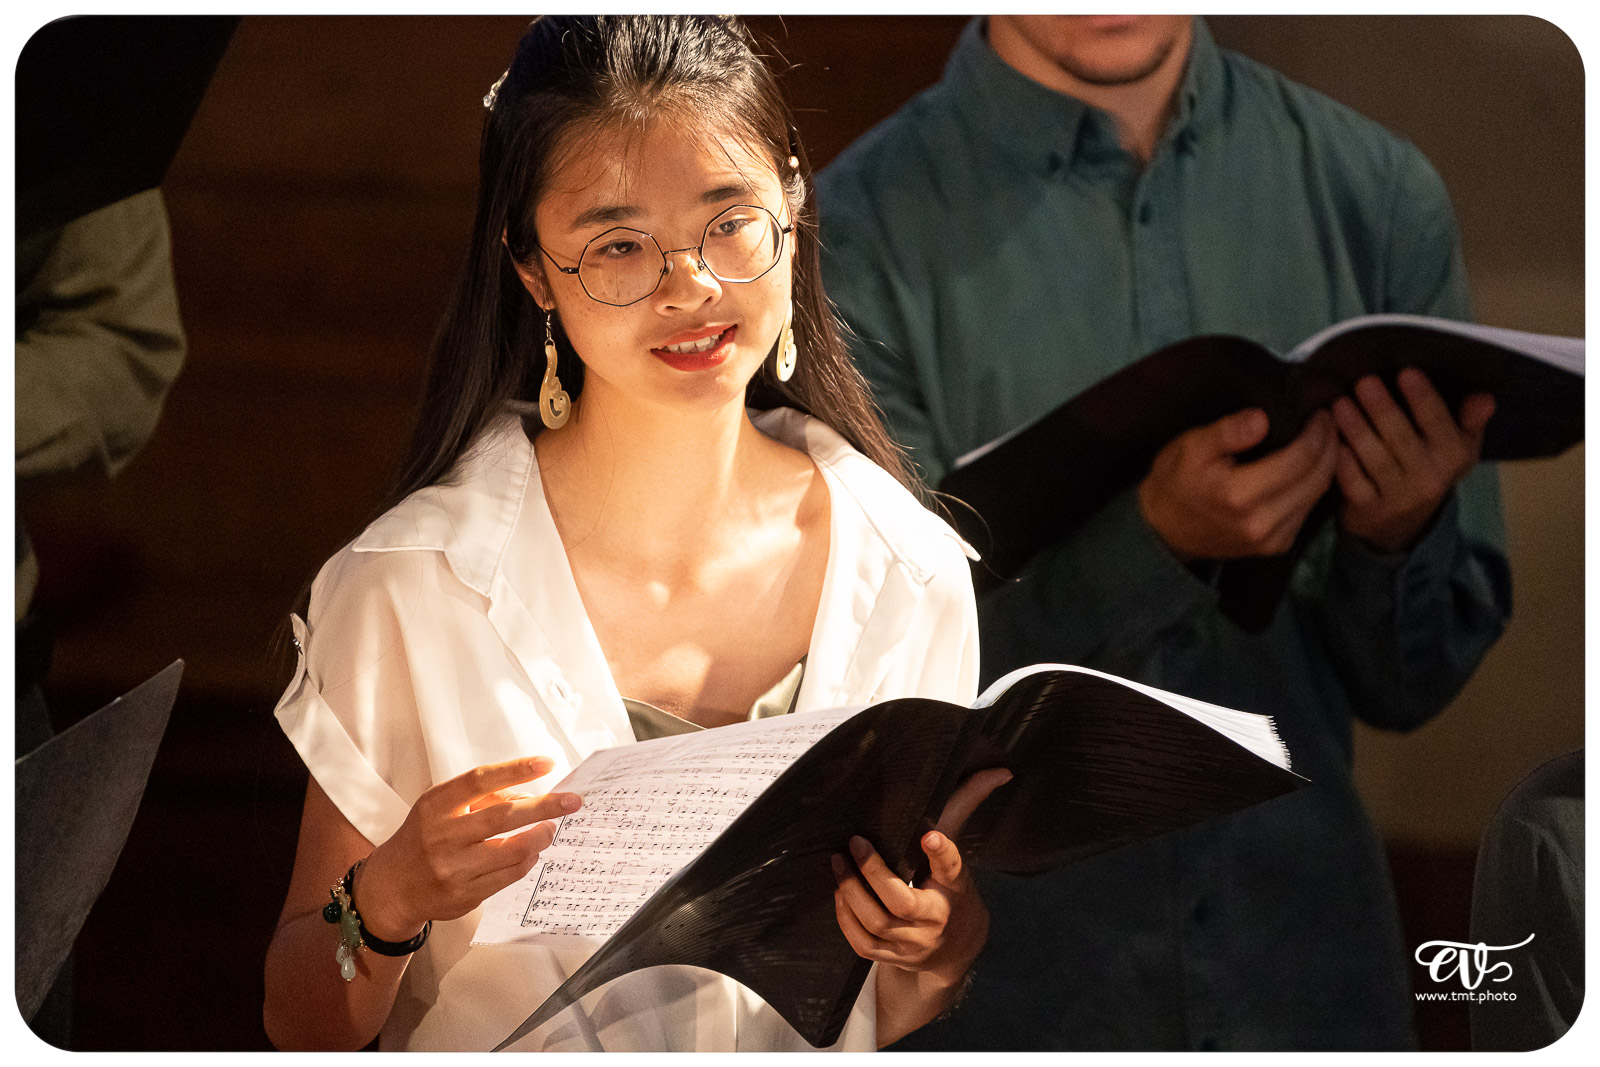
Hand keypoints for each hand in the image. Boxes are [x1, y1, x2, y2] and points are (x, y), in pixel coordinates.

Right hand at [354, 756, 579, 940]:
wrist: (393, 887)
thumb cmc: (425, 837)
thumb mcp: (441, 808)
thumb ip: (481, 798)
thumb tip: (531, 794)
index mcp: (435, 805)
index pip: (480, 780)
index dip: (516, 769)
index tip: (548, 763)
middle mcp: (442, 836)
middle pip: (503, 816)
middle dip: (545, 806)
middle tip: (573, 801)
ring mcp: (453, 868)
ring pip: (513, 850)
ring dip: (540, 836)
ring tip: (550, 828)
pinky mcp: (465, 895)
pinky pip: (510, 875)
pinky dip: (528, 860)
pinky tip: (532, 851)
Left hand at [832, 768, 1012, 985]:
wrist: (955, 948)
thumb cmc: (950, 889)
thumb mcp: (960, 854)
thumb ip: (967, 809)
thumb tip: (1000, 771)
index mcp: (955, 889)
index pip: (952, 870)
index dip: (942, 853)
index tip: (929, 836)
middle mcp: (937, 919)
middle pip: (902, 901)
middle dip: (874, 872)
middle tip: (855, 843)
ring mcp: (914, 944)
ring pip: (877, 922)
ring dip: (852, 892)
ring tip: (838, 862)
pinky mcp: (894, 958)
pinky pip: (863, 943)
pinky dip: (847, 919)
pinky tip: (839, 894)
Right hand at [1138, 407, 1339, 560]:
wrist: (1163, 530)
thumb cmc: (1174, 482)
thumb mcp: (1191, 447)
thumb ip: (1227, 431)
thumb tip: (1262, 419)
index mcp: (1239, 495)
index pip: (1300, 458)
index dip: (1317, 432)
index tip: (1319, 412)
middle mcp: (1261, 522)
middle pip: (1317, 477)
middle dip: (1329, 445)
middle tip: (1328, 421)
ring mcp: (1271, 539)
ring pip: (1317, 495)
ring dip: (1328, 465)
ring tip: (1324, 439)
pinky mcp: (1275, 546)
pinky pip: (1308, 510)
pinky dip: (1315, 485)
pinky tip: (1310, 467)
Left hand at [1331, 369, 1493, 552]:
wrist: (1405, 524)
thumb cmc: (1431, 468)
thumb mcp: (1459, 446)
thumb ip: (1471, 420)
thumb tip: (1484, 398)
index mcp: (1453, 455)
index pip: (1438, 422)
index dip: (1422, 398)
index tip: (1406, 372)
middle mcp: (1428, 476)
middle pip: (1401, 437)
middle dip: (1382, 408)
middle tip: (1364, 381)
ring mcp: (1397, 495)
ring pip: (1375, 458)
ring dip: (1356, 429)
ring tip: (1340, 403)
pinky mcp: (1368, 508)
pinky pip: (1353, 482)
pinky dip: (1342, 461)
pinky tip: (1331, 439)